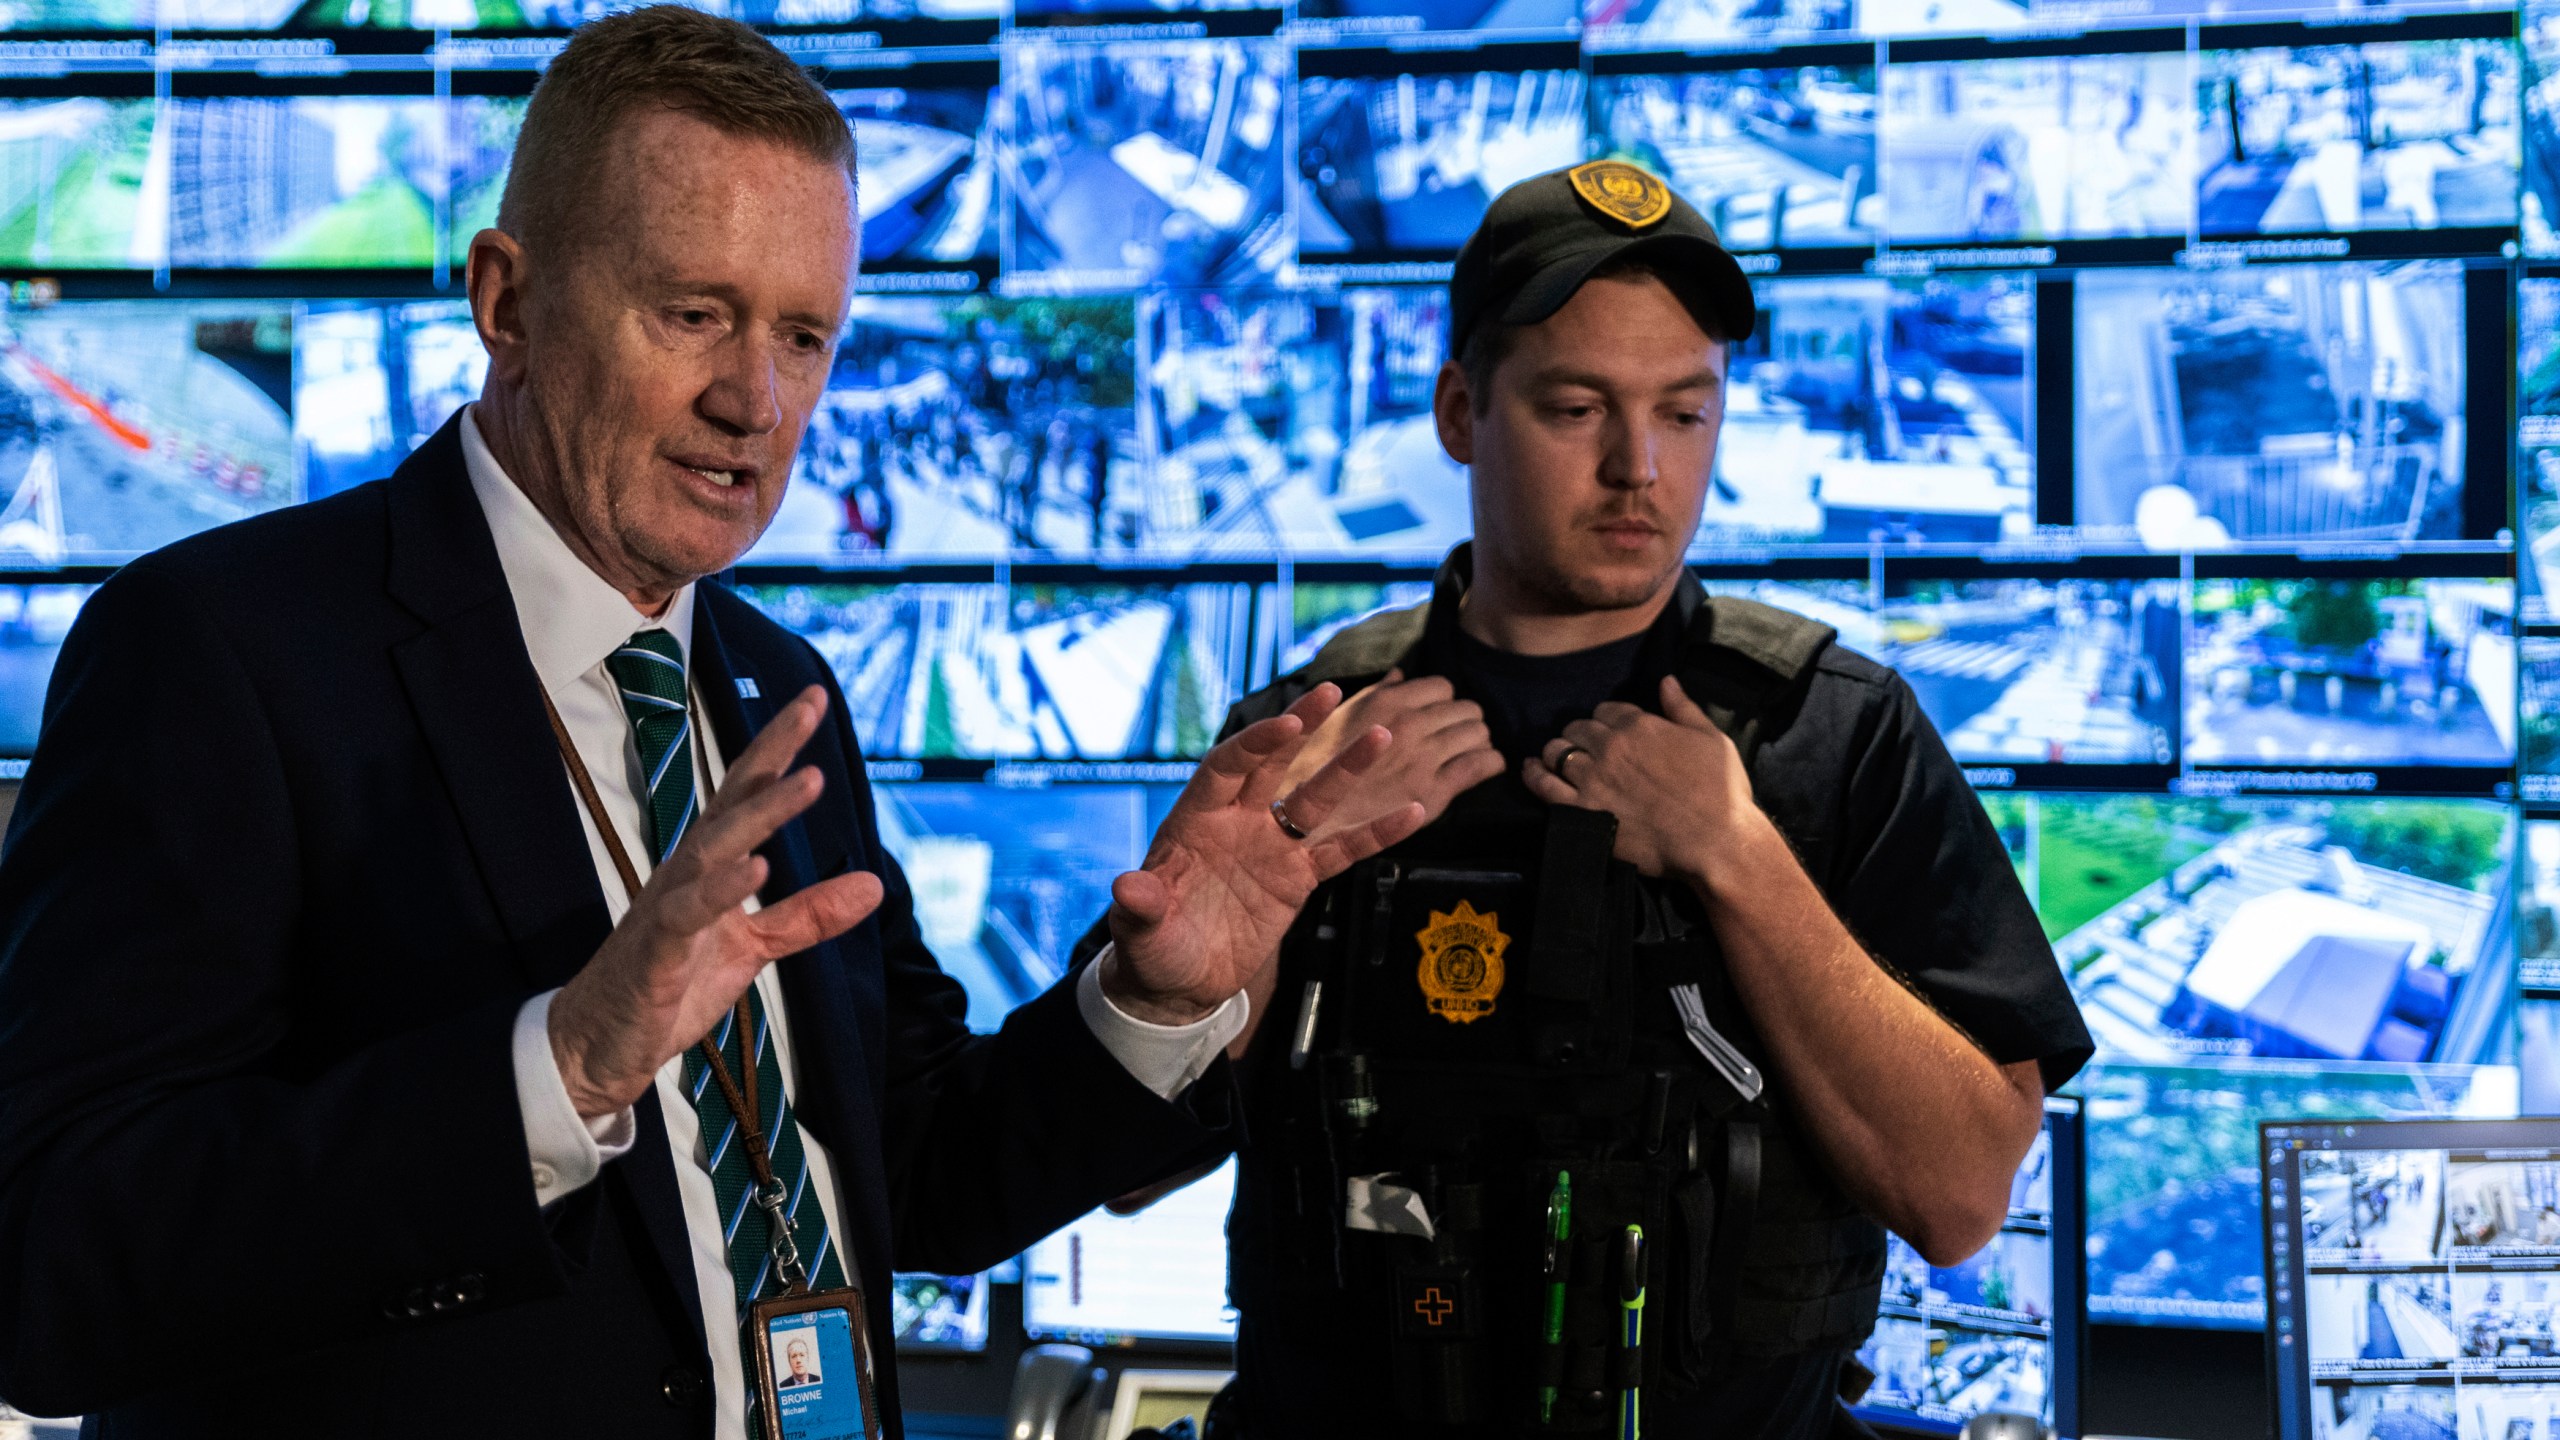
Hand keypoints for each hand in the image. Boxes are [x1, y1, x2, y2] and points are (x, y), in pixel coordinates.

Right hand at [548, 685, 885, 1117]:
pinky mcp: (657, 949)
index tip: (813, 700)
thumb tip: (875, 884)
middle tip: (811, 708)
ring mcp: (668, 906)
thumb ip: (809, 915)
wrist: (601, 1043)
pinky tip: (757, 868)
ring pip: (716, 846)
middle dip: (772, 752)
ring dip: (761, 813)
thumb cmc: (670, 984)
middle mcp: (687, 871)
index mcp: (709, 866)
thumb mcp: (753, 947)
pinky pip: (690, 911)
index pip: (747, 794)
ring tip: (807, 782)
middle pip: (733, 800)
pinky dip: (722, 889)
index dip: (780, 748)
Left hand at [1102, 684, 1426, 1023]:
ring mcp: (1270, 848)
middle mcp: (1236, 823)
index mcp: (1195, 820)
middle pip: (1273, 764)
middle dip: (1301, 727)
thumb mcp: (1141, 930)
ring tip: (1382, 736)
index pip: (1227, 767)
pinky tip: (1412, 812)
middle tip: (1333, 692)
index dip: (1255, 744)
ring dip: (1346, 769)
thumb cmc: (1153, 949)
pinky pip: (1341, 851)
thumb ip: (1139, 907)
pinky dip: (1375, 833)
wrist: (1181, 984)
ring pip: (1314, 799)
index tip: (1285, 725)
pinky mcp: (1296, 879)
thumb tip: (1126, 888)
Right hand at [1279, 670, 1504, 840]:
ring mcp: (1424, 759)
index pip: (1442, 687)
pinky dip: (1491, 763)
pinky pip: (1481, 766)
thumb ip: (1375, 694)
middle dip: (1464, 720)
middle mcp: (1409, 726)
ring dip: (1478, 741)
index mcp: (1387, 703)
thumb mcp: (1339, 719)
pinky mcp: (1434, 793)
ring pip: (1478, 734)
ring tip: (1470, 752)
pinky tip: (1486, 767)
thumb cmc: (1318, 767)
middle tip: (1457, 736)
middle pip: (1465, 709)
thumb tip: (1399, 675)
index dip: (1442, 701)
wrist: (1309, 819)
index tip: (1438, 715)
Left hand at [1521, 675, 1759, 878]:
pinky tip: (1530, 770)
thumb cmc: (1722, 791)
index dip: (1605, 720)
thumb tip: (1666, 681)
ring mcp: (1593, 779)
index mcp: (1640, 725)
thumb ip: (1683, 707)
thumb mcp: (1711, 738)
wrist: (1716, 841)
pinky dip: (1533, 775)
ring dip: (1556, 753)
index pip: (1606, 710)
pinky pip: (1544, 786)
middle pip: (1577, 729)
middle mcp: (1611, 746)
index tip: (1607, 731)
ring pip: (1556, 753)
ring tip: (1557, 760)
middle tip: (1582, 748)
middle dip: (1578, 735)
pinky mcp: (1583, 811)